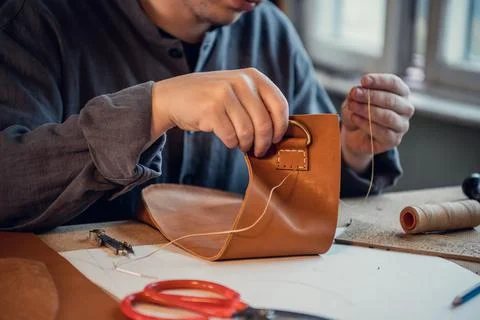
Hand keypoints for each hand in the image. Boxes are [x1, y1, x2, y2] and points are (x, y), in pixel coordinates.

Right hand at [150, 68, 288, 156]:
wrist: (174, 96)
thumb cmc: (211, 98)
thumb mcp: (237, 90)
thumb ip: (258, 103)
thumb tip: (278, 132)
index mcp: (252, 76)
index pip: (279, 105)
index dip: (280, 127)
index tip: (275, 139)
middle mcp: (240, 82)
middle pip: (264, 123)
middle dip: (263, 143)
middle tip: (258, 151)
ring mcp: (225, 94)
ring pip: (247, 132)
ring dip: (246, 144)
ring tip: (241, 144)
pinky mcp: (211, 110)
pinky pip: (230, 137)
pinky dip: (231, 143)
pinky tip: (227, 139)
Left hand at [341, 73, 414, 172]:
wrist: (354, 134)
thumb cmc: (359, 111)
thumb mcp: (354, 99)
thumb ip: (356, 93)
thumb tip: (357, 90)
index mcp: (401, 92)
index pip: (394, 83)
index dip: (379, 81)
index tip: (363, 80)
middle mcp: (406, 108)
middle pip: (391, 100)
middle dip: (370, 96)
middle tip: (355, 94)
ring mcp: (402, 125)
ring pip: (388, 117)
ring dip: (367, 110)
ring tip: (353, 107)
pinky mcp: (394, 139)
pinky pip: (382, 132)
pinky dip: (366, 124)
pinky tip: (355, 118)